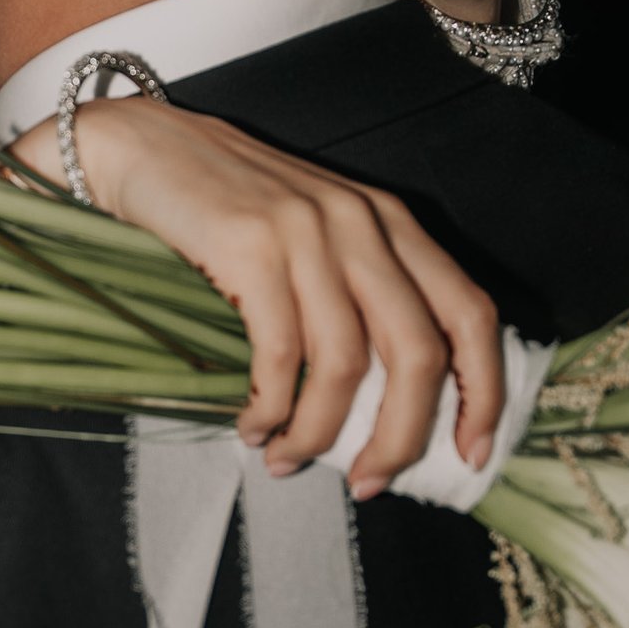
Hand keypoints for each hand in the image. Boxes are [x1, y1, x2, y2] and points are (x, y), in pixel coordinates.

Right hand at [10, 98, 503, 493]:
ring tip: (287, 459)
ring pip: (346, 364)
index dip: (484, 390)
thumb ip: (360, 292)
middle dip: (402, 436)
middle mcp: (362, 223)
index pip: (470, 313)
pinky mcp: (250, 247)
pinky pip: (279, 353)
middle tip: (370, 480)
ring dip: (319, 432)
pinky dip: (271, 407)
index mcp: (392, 222)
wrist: (144, 147)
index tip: (471, 451)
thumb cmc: (229, 206)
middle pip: (418, 351)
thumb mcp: (318, 234)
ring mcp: (308, 232)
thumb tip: (389, 404)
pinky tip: (254, 427)